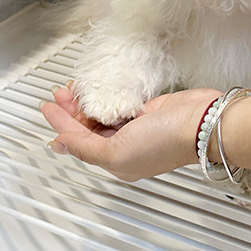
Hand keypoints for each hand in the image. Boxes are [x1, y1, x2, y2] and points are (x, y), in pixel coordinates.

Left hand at [41, 85, 220, 180]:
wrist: (202, 122)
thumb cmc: (166, 142)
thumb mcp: (116, 153)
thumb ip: (84, 148)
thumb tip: (59, 143)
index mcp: (116, 162)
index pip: (80, 142)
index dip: (61, 125)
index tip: (48, 107)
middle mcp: (124, 146)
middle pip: (88, 128)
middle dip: (71, 111)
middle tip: (59, 94)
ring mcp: (136, 128)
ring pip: (101, 114)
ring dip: (85, 101)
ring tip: (72, 89)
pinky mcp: (147, 109)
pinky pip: (118, 102)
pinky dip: (104, 95)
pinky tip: (95, 88)